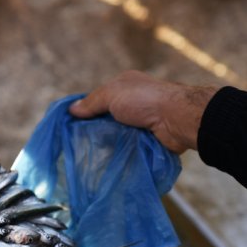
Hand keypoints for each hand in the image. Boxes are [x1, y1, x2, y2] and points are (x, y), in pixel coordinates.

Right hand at [69, 70, 217, 153]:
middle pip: (105, 119)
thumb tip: (71, 110)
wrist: (176, 119)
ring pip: (114, 134)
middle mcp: (132, 104)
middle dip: (93, 130)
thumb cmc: (144, 100)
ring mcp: (139, 123)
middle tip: (76, 143)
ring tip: (88, 154)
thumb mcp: (112, 94)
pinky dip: (117, 152)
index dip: (84, 111)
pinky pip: (126, 147)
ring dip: (105, 143)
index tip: (70, 125)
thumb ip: (92, 102)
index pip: (98, 99)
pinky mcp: (145, 140)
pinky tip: (104, 159)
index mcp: (124, 87)